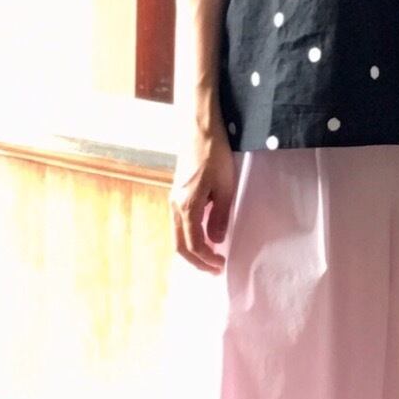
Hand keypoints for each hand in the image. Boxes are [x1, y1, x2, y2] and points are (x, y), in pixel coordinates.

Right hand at [169, 128, 236, 273]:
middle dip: (196, 261)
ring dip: (192, 250)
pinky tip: (204, 236)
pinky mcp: (177, 193)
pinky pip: (179, 223)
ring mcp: (173, 199)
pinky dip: (189, 236)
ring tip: (210, 256)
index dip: (207, 259)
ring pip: (177, 235)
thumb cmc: (215, 154)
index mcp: (187, 205)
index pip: (193, 244)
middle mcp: (175, 205)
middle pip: (179, 245)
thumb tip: (217, 240)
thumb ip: (220, 216)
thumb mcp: (225, 187)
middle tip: (214, 269)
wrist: (199, 129)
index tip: (222, 265)